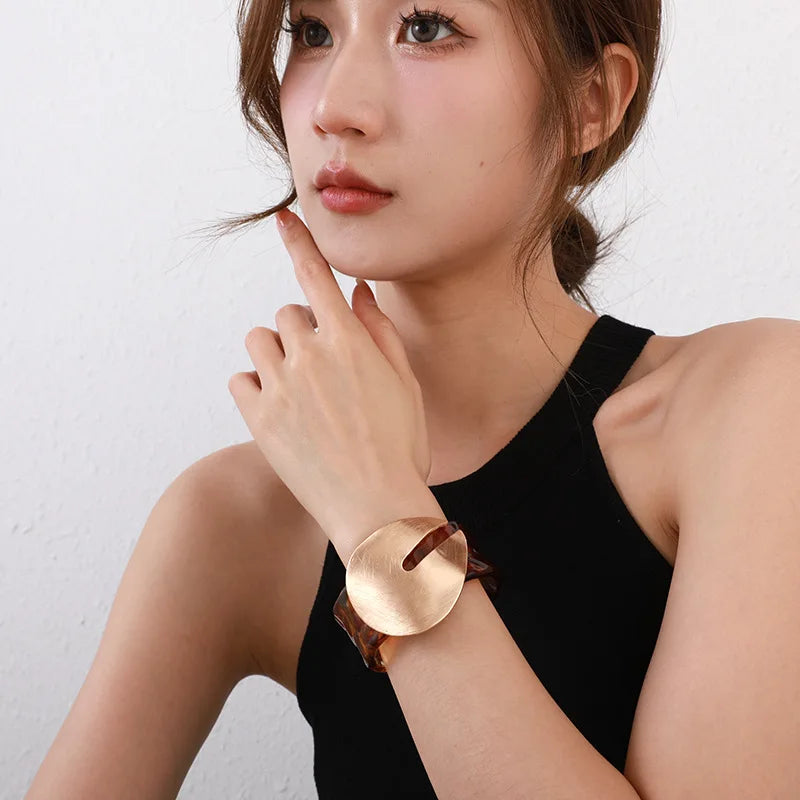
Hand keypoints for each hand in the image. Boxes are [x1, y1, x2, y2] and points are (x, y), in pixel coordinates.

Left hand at [228, 209, 432, 552]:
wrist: (375, 508)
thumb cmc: (400, 446)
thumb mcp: (405, 384)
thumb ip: (379, 331)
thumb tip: (358, 294)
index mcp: (349, 341)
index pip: (317, 276)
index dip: (300, 242)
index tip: (285, 219)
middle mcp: (310, 356)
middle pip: (287, 313)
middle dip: (302, 332)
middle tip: (323, 368)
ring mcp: (280, 387)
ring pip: (259, 342)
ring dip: (276, 354)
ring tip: (299, 388)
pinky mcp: (258, 418)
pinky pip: (240, 380)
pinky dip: (256, 387)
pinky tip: (281, 410)